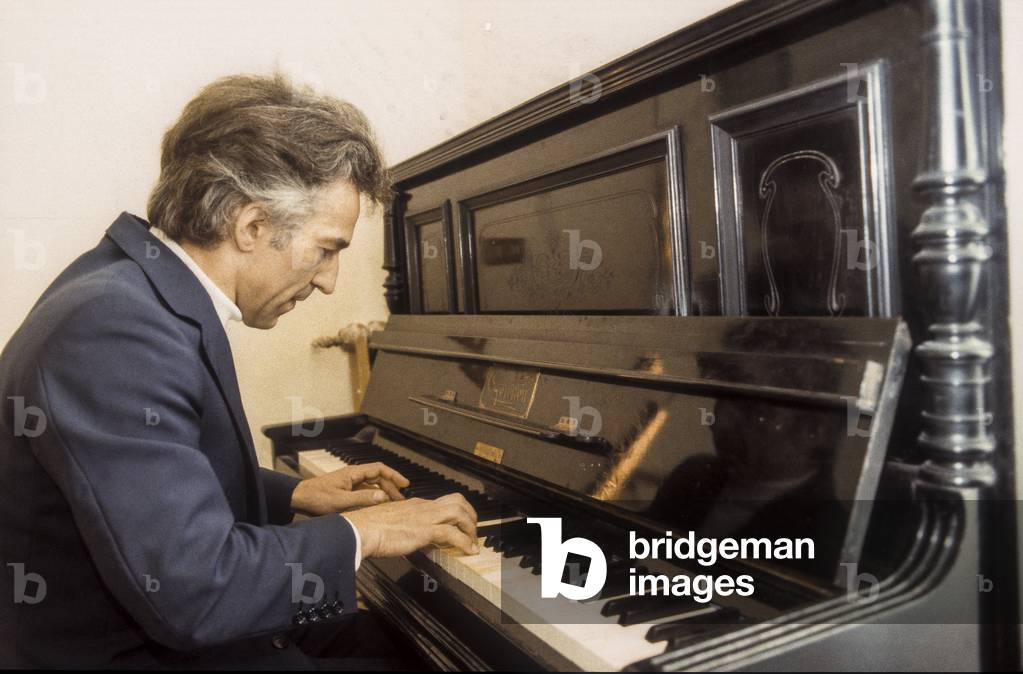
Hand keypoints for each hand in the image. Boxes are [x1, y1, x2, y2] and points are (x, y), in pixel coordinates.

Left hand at [290, 462, 409, 515]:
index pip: (379, 469)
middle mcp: (353, 475)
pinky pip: (365, 490)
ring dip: (383, 492)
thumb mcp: (341, 501)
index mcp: (353, 473)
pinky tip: (378, 506)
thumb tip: (383, 496)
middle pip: (378, 477)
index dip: (394, 475)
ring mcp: (350, 482)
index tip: (405, 484)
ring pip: (372, 484)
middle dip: (391, 486)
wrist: (300, 499)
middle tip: (401, 499)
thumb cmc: (317, 498)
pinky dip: (374, 496)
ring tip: (393, 503)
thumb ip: (363, 498)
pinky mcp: (347, 490)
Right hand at [344, 493, 478, 558]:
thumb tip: (408, 535)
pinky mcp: (423, 530)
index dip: (457, 514)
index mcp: (415, 504)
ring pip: (459, 512)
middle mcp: (423, 507)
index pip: (443, 502)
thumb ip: (402, 525)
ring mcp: (424, 517)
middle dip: (470, 516)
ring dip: (471, 528)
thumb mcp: (389, 522)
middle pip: (457, 501)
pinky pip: (452, 533)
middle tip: (472, 532)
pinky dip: (465, 542)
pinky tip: (468, 551)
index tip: (460, 526)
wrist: (358, 529)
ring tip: (473, 542)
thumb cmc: (367, 528)